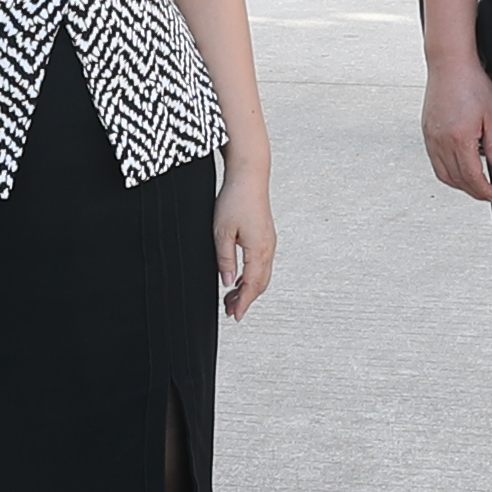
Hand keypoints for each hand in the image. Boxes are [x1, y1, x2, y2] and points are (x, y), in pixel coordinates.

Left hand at [214, 165, 279, 317]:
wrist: (250, 175)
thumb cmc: (235, 199)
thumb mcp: (221, 232)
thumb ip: (225, 260)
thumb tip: (227, 282)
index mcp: (259, 249)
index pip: (252, 285)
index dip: (244, 303)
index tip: (235, 316)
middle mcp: (268, 248)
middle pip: (260, 283)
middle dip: (246, 299)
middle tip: (230, 311)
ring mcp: (269, 242)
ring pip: (262, 274)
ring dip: (248, 288)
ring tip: (231, 298)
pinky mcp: (266, 236)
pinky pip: (262, 263)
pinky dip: (252, 276)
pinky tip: (239, 277)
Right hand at [423, 55, 491, 201]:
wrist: (449, 64)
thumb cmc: (471, 84)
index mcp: (460, 139)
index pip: (472, 177)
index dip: (483, 190)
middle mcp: (441, 142)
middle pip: (456, 179)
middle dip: (472, 190)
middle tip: (486, 193)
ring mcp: (431, 137)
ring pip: (443, 173)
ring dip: (458, 184)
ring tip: (473, 184)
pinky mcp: (426, 131)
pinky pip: (435, 161)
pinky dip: (446, 171)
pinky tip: (457, 168)